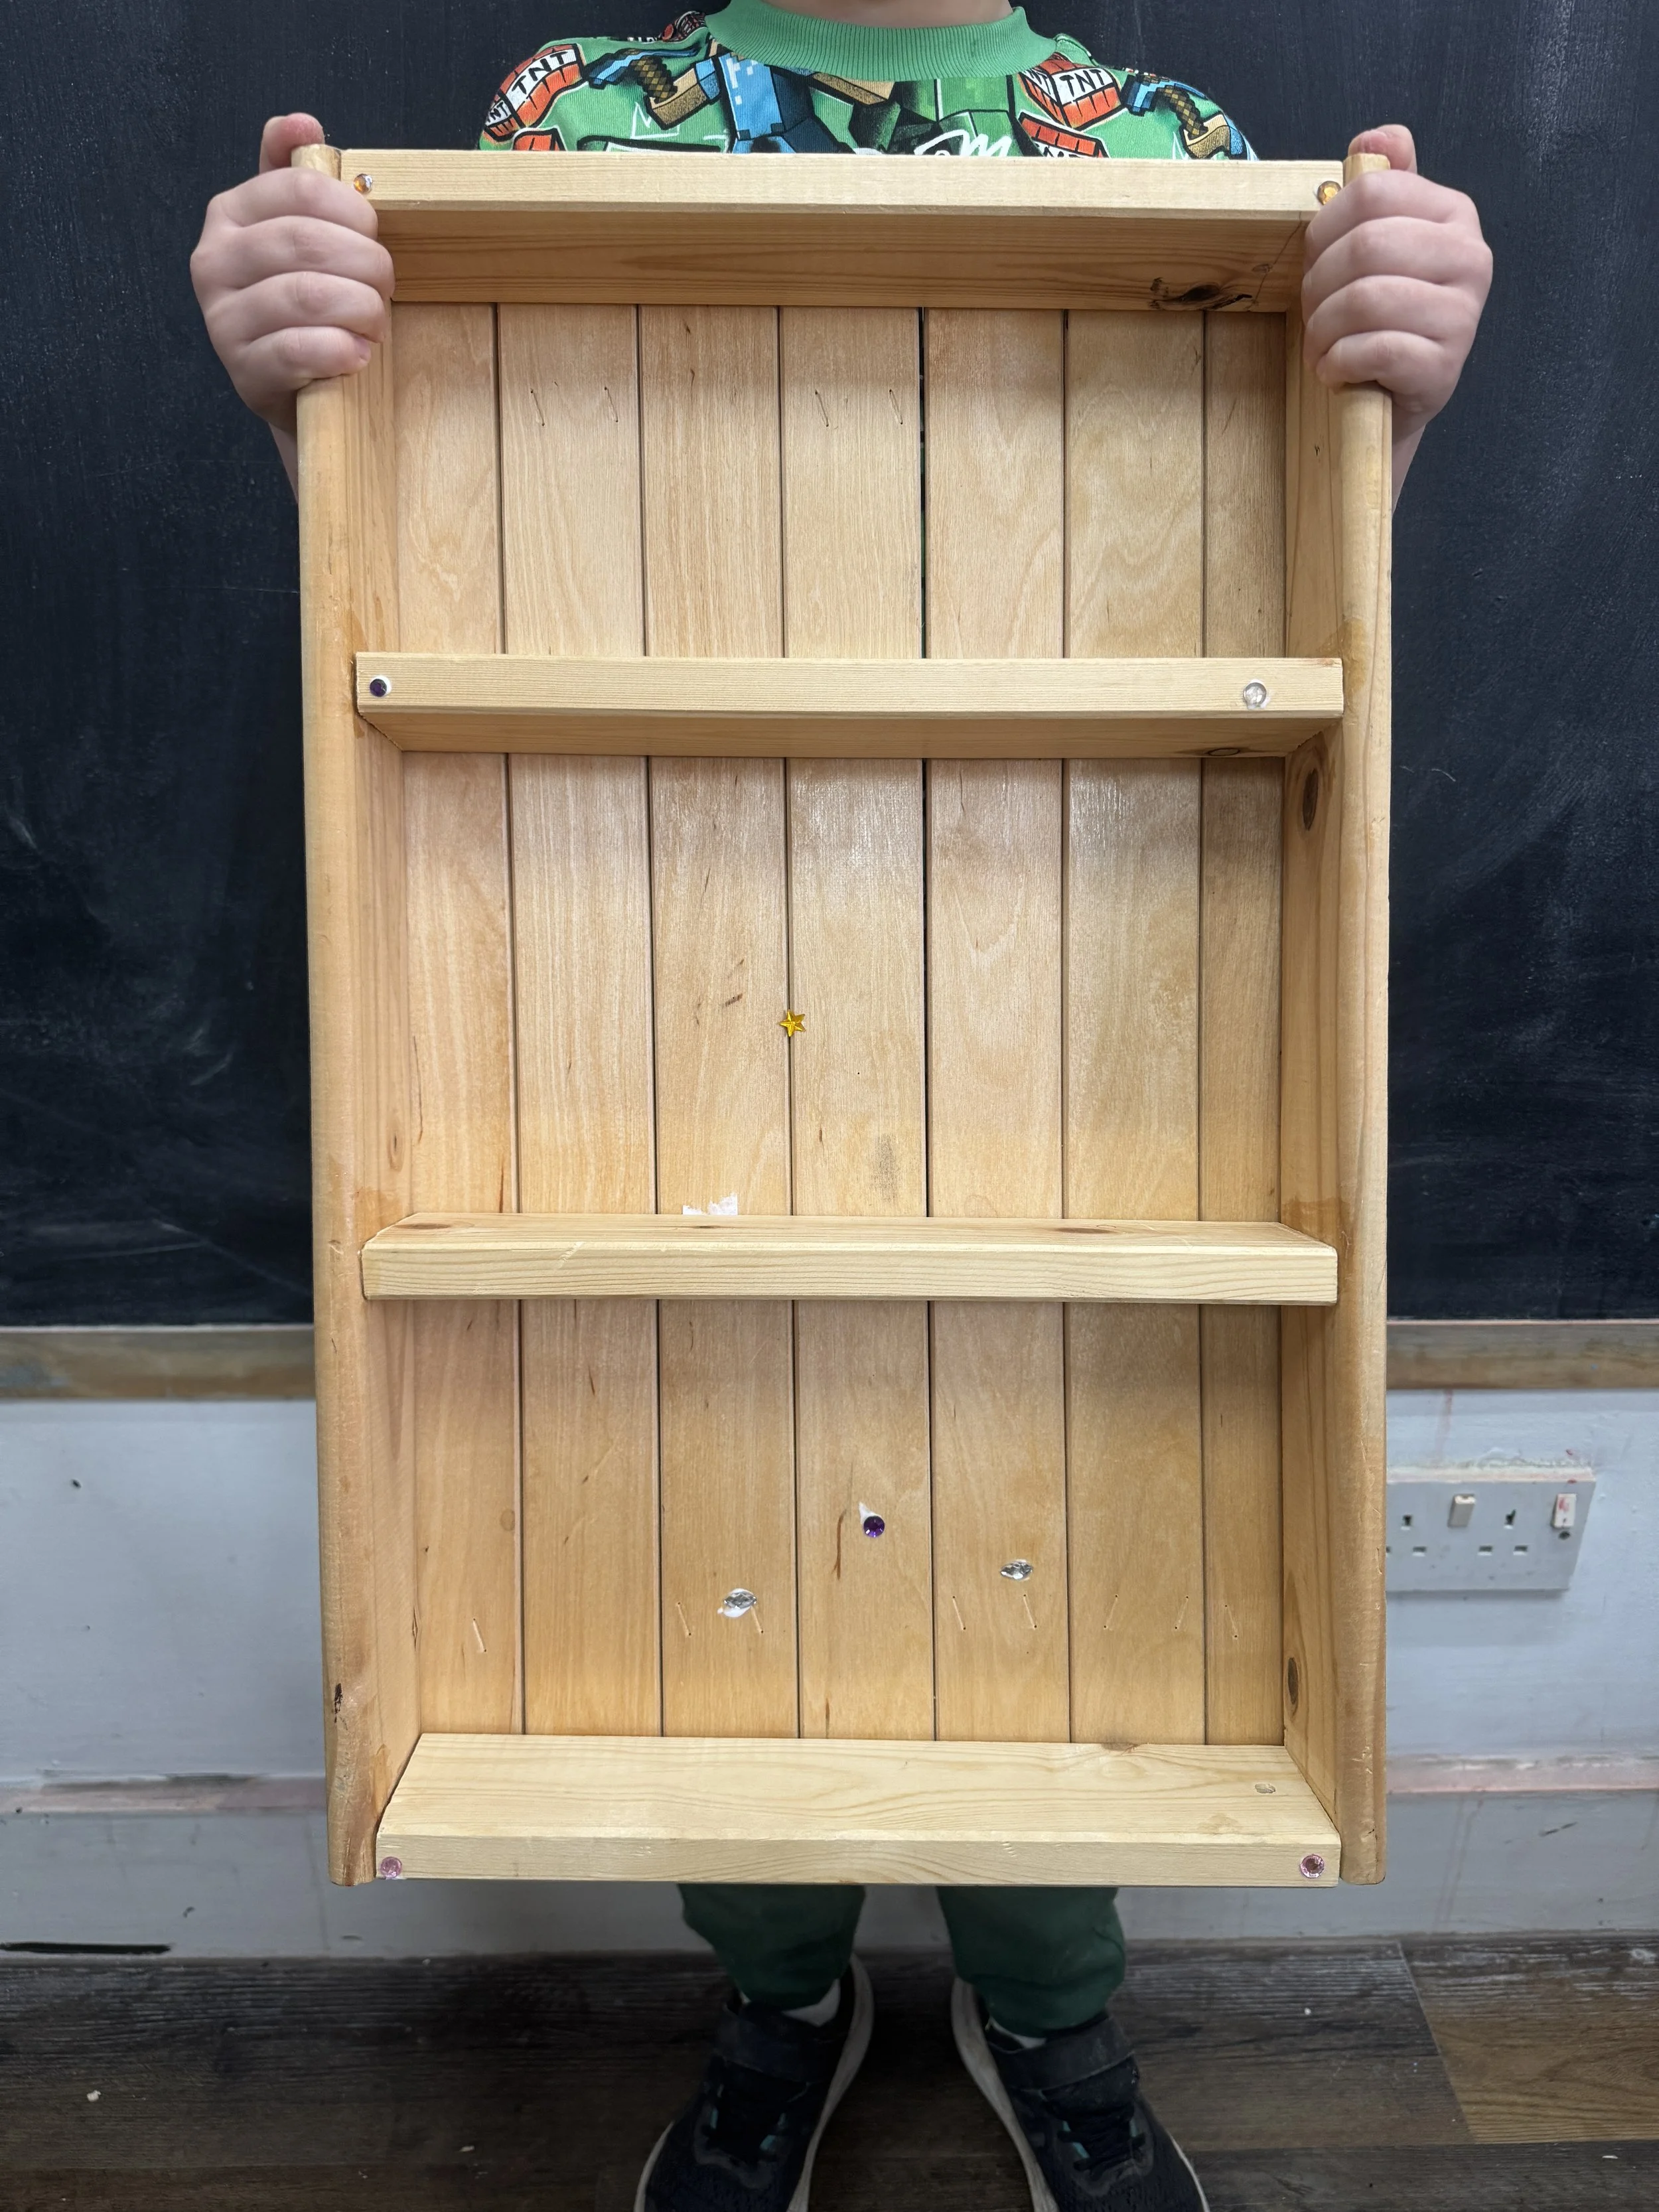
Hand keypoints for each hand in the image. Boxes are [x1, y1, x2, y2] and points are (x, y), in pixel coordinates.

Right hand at [190, 115, 394, 439]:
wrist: (295, 386)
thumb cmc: (305, 306)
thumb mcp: (299, 233)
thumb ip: (297, 175)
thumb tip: (302, 123)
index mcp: (229, 214)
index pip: (299, 189)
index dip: (354, 213)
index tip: (373, 236)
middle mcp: (213, 262)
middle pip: (307, 242)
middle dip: (366, 266)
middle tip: (385, 288)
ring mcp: (223, 320)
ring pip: (307, 295)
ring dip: (361, 309)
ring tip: (374, 322)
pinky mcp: (244, 373)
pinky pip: (301, 350)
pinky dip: (343, 350)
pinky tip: (358, 354)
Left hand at [1302, 126, 1491, 491]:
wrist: (1394, 397)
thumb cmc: (1378, 318)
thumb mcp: (1377, 247)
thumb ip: (1381, 187)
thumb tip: (1375, 137)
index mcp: (1453, 214)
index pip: (1372, 191)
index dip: (1323, 231)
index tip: (1315, 265)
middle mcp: (1470, 257)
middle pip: (1367, 244)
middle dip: (1319, 285)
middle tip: (1314, 315)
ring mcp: (1463, 315)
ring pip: (1365, 298)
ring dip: (1323, 329)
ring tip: (1323, 347)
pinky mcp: (1444, 367)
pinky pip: (1373, 349)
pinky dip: (1338, 362)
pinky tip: (1336, 371)